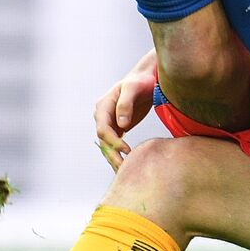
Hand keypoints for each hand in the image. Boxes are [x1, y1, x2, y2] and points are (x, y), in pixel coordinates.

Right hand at [93, 50, 158, 170]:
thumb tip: (121, 124)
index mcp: (103, 106)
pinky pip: (115, 143)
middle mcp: (103, 115)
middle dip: (112, 155)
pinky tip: (127, 165)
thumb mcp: (133, 88)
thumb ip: (125, 104)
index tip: (127, 150)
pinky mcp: (118, 127)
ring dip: (114, 158)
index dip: (113, 141)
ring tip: (125, 172)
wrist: (146, 79)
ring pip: (108, 144)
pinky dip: (119, 154)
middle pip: (103, 140)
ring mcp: (110, 122)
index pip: (103, 129)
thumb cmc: (140, 81)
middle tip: (124, 169)